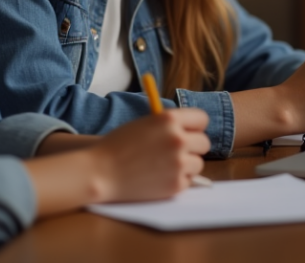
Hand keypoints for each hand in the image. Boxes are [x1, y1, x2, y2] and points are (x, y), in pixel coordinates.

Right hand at [89, 108, 210, 202]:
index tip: (190, 131)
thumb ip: (168, 125)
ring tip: (164, 166)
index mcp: (169, 119)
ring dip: (186, 165)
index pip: (202, 119)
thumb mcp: (144, 124)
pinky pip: (188, 180)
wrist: (101, 172)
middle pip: (204, 142)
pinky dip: (177, 180)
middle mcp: (178, 139)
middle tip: (177, 152)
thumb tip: (191, 129)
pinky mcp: (176, 184)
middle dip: (193, 147)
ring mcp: (179, 163)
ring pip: (198, 163)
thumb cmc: (119, 146)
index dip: (195, 126)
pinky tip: (158, 177)